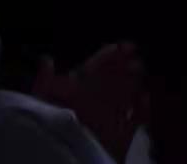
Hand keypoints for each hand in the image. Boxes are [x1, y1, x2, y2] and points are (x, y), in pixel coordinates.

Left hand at [34, 42, 147, 161]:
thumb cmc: (52, 137)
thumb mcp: (42, 108)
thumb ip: (45, 86)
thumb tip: (46, 59)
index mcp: (74, 99)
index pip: (91, 73)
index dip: (105, 58)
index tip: (119, 46)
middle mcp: (92, 108)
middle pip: (110, 81)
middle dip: (122, 65)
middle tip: (133, 54)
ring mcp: (108, 123)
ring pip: (124, 97)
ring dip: (132, 82)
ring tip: (139, 68)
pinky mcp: (120, 140)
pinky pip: (136, 121)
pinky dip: (142, 109)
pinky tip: (144, 97)